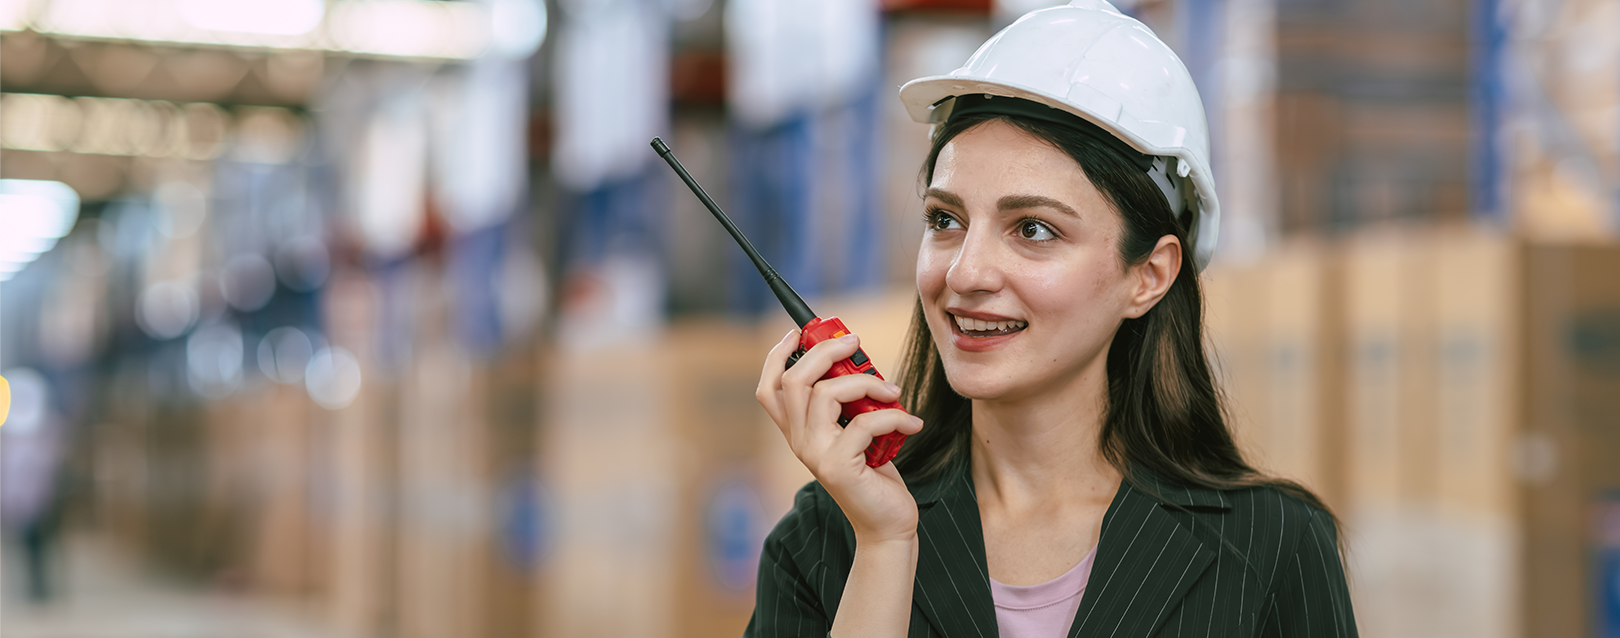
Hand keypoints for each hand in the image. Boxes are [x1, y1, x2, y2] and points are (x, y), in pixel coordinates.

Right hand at [757, 329, 925, 543]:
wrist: (887, 524)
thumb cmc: (875, 473)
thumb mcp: (858, 429)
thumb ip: (849, 401)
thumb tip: (856, 358)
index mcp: (798, 431)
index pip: (770, 387)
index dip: (778, 355)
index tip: (800, 331)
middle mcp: (798, 441)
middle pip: (795, 379)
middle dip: (825, 351)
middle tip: (855, 343)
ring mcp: (815, 454)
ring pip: (826, 394)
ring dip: (866, 382)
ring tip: (893, 391)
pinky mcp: (838, 466)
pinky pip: (864, 422)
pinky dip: (894, 414)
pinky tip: (912, 422)